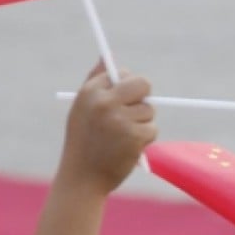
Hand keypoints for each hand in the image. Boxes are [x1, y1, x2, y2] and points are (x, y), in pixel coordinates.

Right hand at [57, 63, 156, 196]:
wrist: (81, 179)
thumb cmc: (83, 142)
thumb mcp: (82, 108)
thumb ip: (96, 81)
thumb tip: (108, 55)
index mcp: (90, 91)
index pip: (121, 73)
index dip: (127, 87)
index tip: (122, 99)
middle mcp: (105, 102)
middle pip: (143, 84)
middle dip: (143, 97)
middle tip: (135, 112)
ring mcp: (120, 119)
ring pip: (149, 110)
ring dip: (142, 123)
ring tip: (123, 137)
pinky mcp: (134, 136)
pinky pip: (152, 129)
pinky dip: (145, 139)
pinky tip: (128, 148)